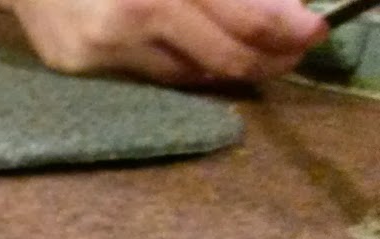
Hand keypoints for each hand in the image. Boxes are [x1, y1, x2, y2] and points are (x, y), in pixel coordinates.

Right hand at [0, 0, 325, 84]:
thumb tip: (276, 10)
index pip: (242, 17)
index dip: (283, 30)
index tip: (308, 32)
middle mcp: (131, 16)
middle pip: (220, 57)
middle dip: (264, 60)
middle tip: (289, 55)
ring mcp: (102, 50)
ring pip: (186, 74)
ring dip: (225, 68)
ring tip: (250, 57)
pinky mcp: (80, 69)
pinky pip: (148, 78)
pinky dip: (181, 69)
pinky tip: (195, 58)